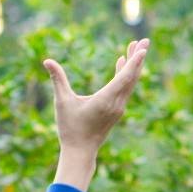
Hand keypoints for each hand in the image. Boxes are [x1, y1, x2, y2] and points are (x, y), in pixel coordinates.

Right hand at [48, 39, 150, 168]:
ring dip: (133, 64)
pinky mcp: (116, 110)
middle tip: (145, 40)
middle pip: (132, 77)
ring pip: (130, 82)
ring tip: (135, 46)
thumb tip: (47, 61)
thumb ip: (58, 79)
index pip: (124, 78)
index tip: (144, 49)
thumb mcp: (62, 102)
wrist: (80, 151)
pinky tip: (122, 62)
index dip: (134, 62)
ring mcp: (118, 107)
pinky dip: (125, 74)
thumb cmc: (70, 128)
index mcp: (106, 100)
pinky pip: (125, 88)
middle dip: (138, 58)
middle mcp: (116, 103)